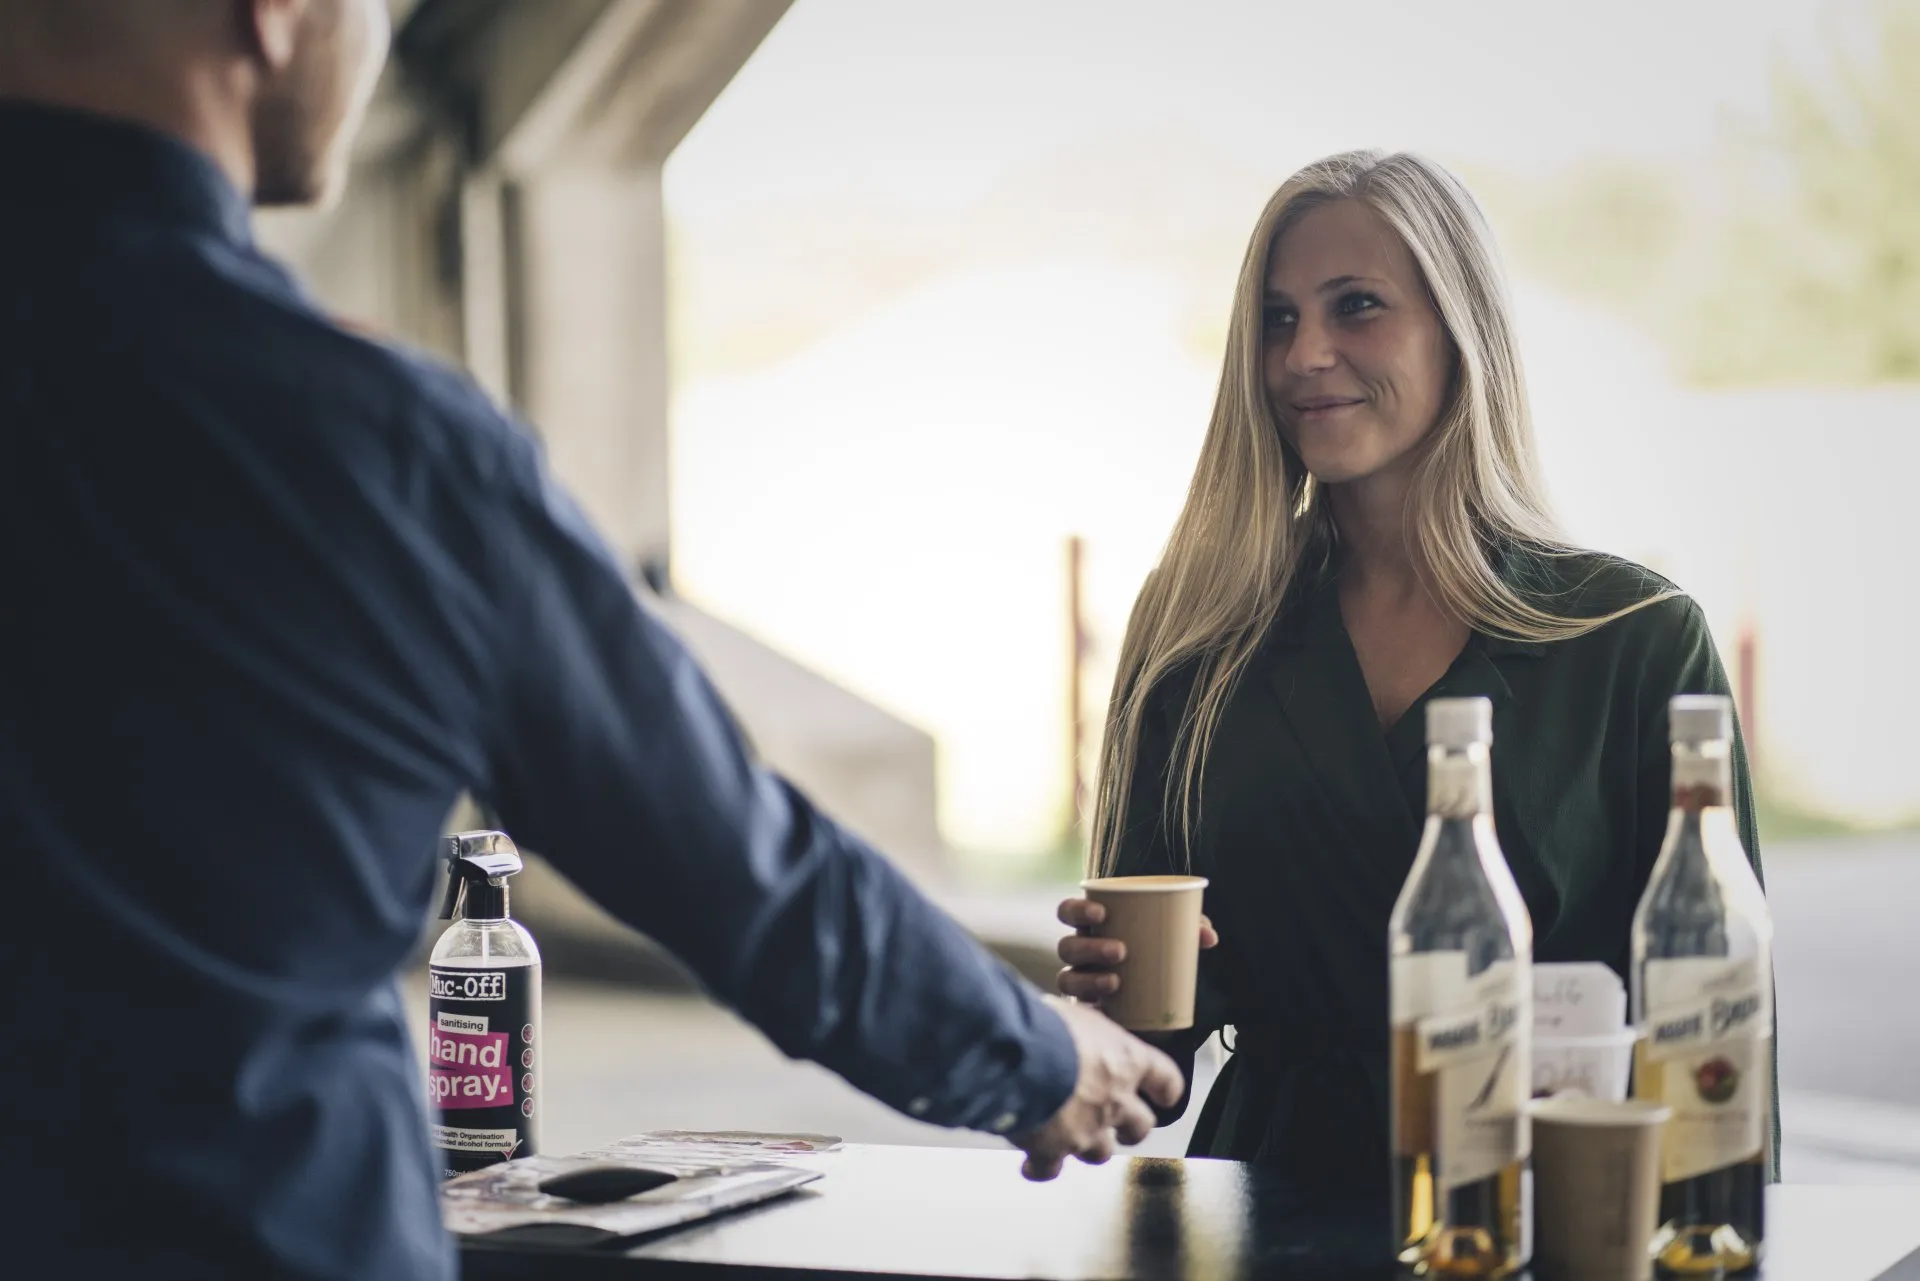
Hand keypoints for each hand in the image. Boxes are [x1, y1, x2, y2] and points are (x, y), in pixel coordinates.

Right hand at [1012, 996, 1184, 1180]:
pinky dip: (1042, 1167)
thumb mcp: (1074, 1011)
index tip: (1165, 1094)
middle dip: (1131, 1129)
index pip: (1164, 1077)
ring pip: (1100, 1153)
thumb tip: (1073, 1018)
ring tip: (1071, 1141)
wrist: (1015, 1056)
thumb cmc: (1046, 1024)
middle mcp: (1114, 1101)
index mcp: (1125, 1061)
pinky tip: (1031, 1165)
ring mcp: (1086, 1131)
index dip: (1165, 1088)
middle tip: (1123, 1129)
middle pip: (1139, 1126)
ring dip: (1088, 1147)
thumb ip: (1083, 1028)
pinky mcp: (1053, 1150)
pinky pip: (1051, 1168)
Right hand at [1054, 897, 1217, 1006]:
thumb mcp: (1173, 938)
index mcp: (1092, 927)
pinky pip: (1079, 1010)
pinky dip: (1090, 1008)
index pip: (1068, 911)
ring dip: (1089, 979)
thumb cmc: (1158, 953)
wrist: (1159, 999)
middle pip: (1067, 947)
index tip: (1100, 912)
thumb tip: (1208, 936)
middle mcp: (1079, 954)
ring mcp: (1080, 982)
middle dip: (1090, 947)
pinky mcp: (1088, 1010)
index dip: (1077, 910)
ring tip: (1116, 982)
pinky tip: (1105, 1008)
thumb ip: (1190, 929)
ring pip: (1068, 979)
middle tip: (1121, 951)